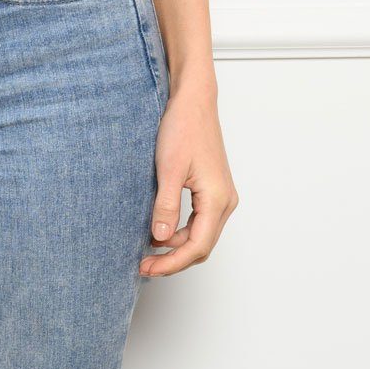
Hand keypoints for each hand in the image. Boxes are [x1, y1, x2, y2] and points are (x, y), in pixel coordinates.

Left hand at [140, 82, 238, 276]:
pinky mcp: (213, 189)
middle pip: (201, 246)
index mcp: (218, 200)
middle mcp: (225, 202)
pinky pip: (199, 220)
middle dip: (173, 259)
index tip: (147, 267)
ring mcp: (221, 195)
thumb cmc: (183, 127)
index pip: (197, 247)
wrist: (193, 101)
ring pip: (200, 234)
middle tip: (144, 264)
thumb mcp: (169, 168)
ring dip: (176, 246)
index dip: (171, 263)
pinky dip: (180, 230)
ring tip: (148, 248)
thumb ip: (166, 205)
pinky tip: (160, 228)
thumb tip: (160, 239)